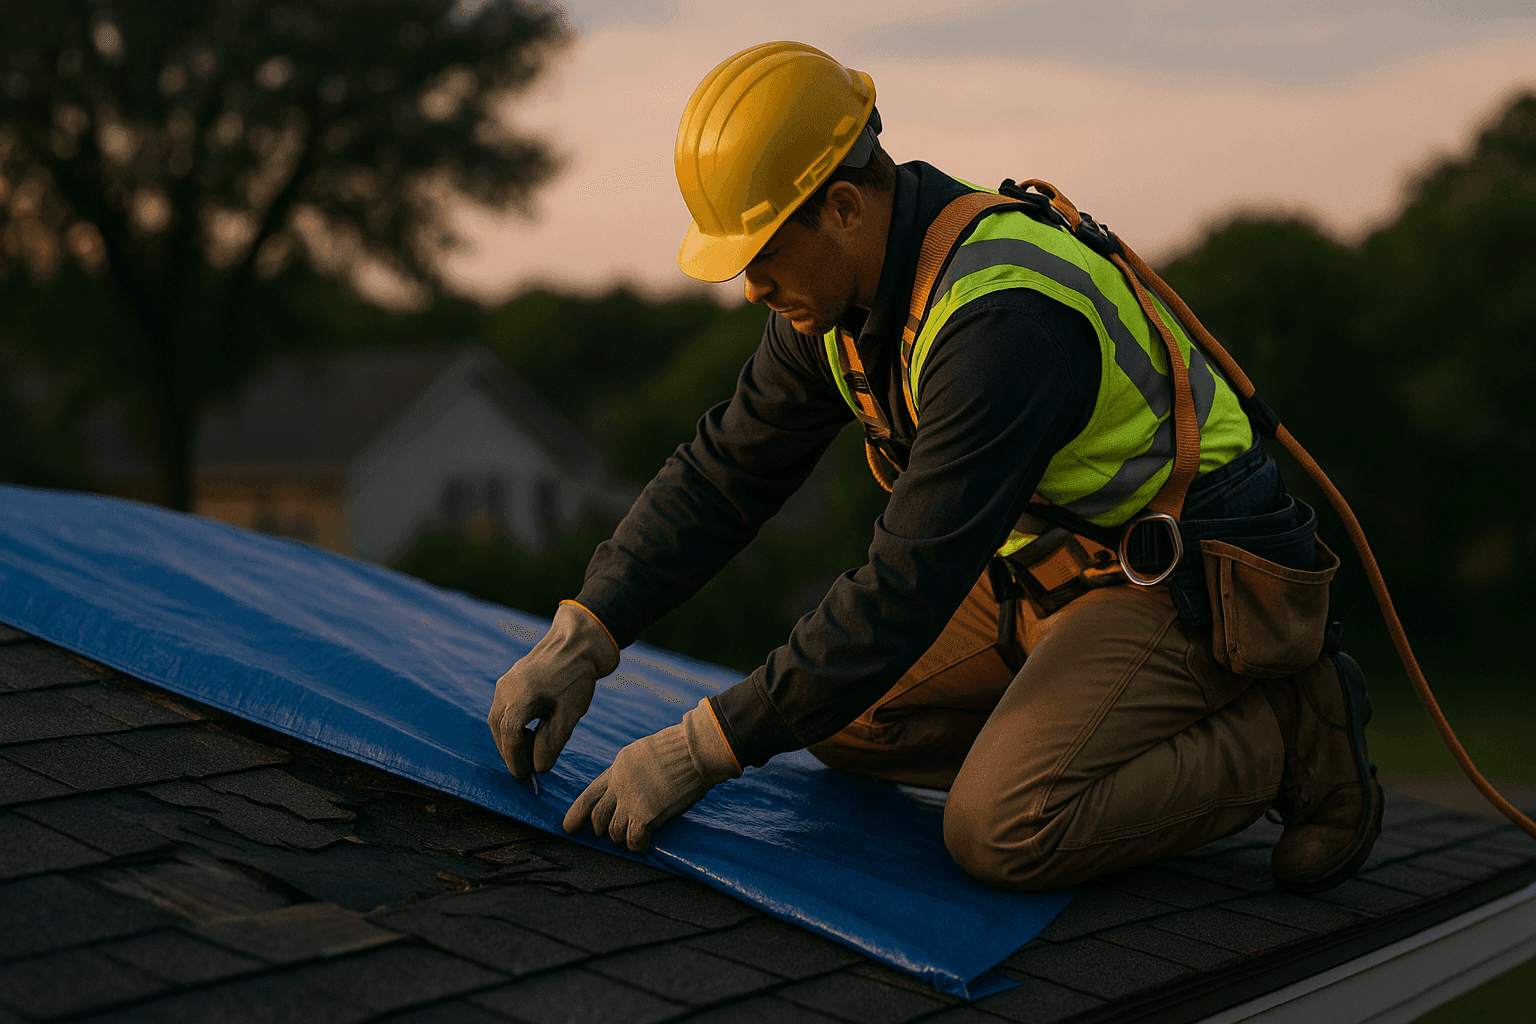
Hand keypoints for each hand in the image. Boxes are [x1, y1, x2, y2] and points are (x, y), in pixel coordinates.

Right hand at [488, 601, 618, 778]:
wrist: (579, 641)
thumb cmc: (577, 677)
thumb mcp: (569, 714)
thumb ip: (552, 742)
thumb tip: (539, 768)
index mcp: (519, 697)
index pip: (509, 737)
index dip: (516, 759)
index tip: (525, 776)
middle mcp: (506, 689)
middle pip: (499, 728)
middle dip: (510, 751)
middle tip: (524, 769)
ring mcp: (506, 682)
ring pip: (499, 718)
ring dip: (509, 738)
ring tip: (528, 752)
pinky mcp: (511, 679)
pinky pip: (504, 707)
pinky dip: (511, 723)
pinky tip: (528, 731)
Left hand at [563, 698, 740, 851]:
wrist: (696, 749)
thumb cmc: (681, 748)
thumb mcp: (644, 752)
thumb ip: (631, 770)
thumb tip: (628, 786)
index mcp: (618, 767)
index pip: (589, 794)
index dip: (577, 813)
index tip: (569, 827)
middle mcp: (619, 784)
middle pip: (597, 816)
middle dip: (600, 829)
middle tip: (605, 835)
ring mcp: (631, 800)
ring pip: (614, 831)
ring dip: (622, 837)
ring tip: (634, 837)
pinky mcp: (646, 815)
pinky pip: (633, 840)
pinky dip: (638, 845)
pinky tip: (645, 844)